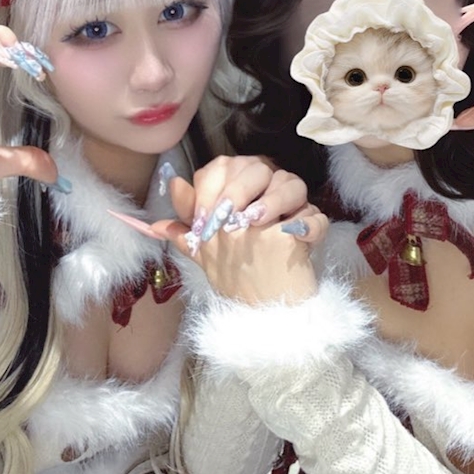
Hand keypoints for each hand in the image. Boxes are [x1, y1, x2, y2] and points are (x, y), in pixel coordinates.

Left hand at [113, 156, 327, 304]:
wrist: (266, 305)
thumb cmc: (235, 269)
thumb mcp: (205, 250)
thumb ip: (185, 228)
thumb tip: (158, 214)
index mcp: (238, 186)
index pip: (223, 168)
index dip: (208, 188)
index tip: (200, 220)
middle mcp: (265, 190)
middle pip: (257, 168)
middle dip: (238, 190)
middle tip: (226, 218)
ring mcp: (291, 208)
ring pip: (291, 183)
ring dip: (274, 199)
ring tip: (256, 221)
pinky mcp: (311, 229)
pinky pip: (316, 217)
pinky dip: (309, 224)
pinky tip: (295, 233)